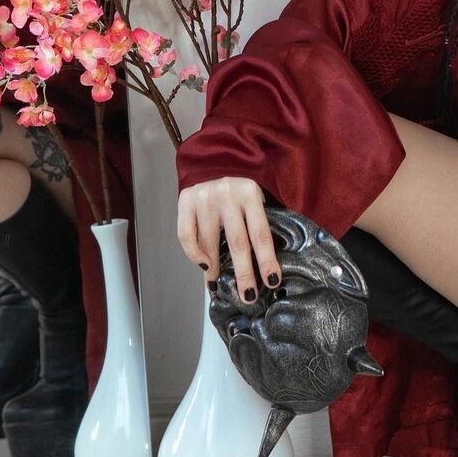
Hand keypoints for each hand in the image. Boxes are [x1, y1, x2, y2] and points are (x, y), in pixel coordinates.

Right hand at [176, 176, 282, 301]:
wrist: (213, 160)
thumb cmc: (238, 189)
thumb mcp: (254, 198)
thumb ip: (257, 223)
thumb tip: (265, 267)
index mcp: (250, 194)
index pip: (260, 234)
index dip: (266, 260)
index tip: (272, 282)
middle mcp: (228, 194)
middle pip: (237, 242)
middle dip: (244, 273)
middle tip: (248, 296)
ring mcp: (205, 197)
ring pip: (210, 242)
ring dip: (215, 268)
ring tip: (218, 284)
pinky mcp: (186, 200)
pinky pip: (186, 235)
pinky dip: (194, 254)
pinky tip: (202, 265)